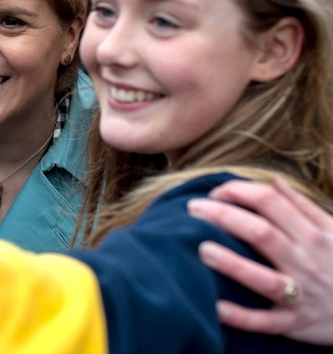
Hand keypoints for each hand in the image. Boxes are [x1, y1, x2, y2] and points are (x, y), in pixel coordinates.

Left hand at [187, 177, 332, 344]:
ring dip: (233, 265)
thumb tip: (274, 181)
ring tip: (202, 249)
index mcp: (312, 235)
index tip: (213, 191)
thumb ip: (303, 207)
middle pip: (261, 233)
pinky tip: (216, 307)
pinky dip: (242, 316)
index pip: (270, 203)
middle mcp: (305, 262)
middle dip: (224, 217)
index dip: (238, 192)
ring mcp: (301, 294)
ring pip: (264, 279)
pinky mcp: (295, 323)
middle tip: (192, 209)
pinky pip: (266, 321)